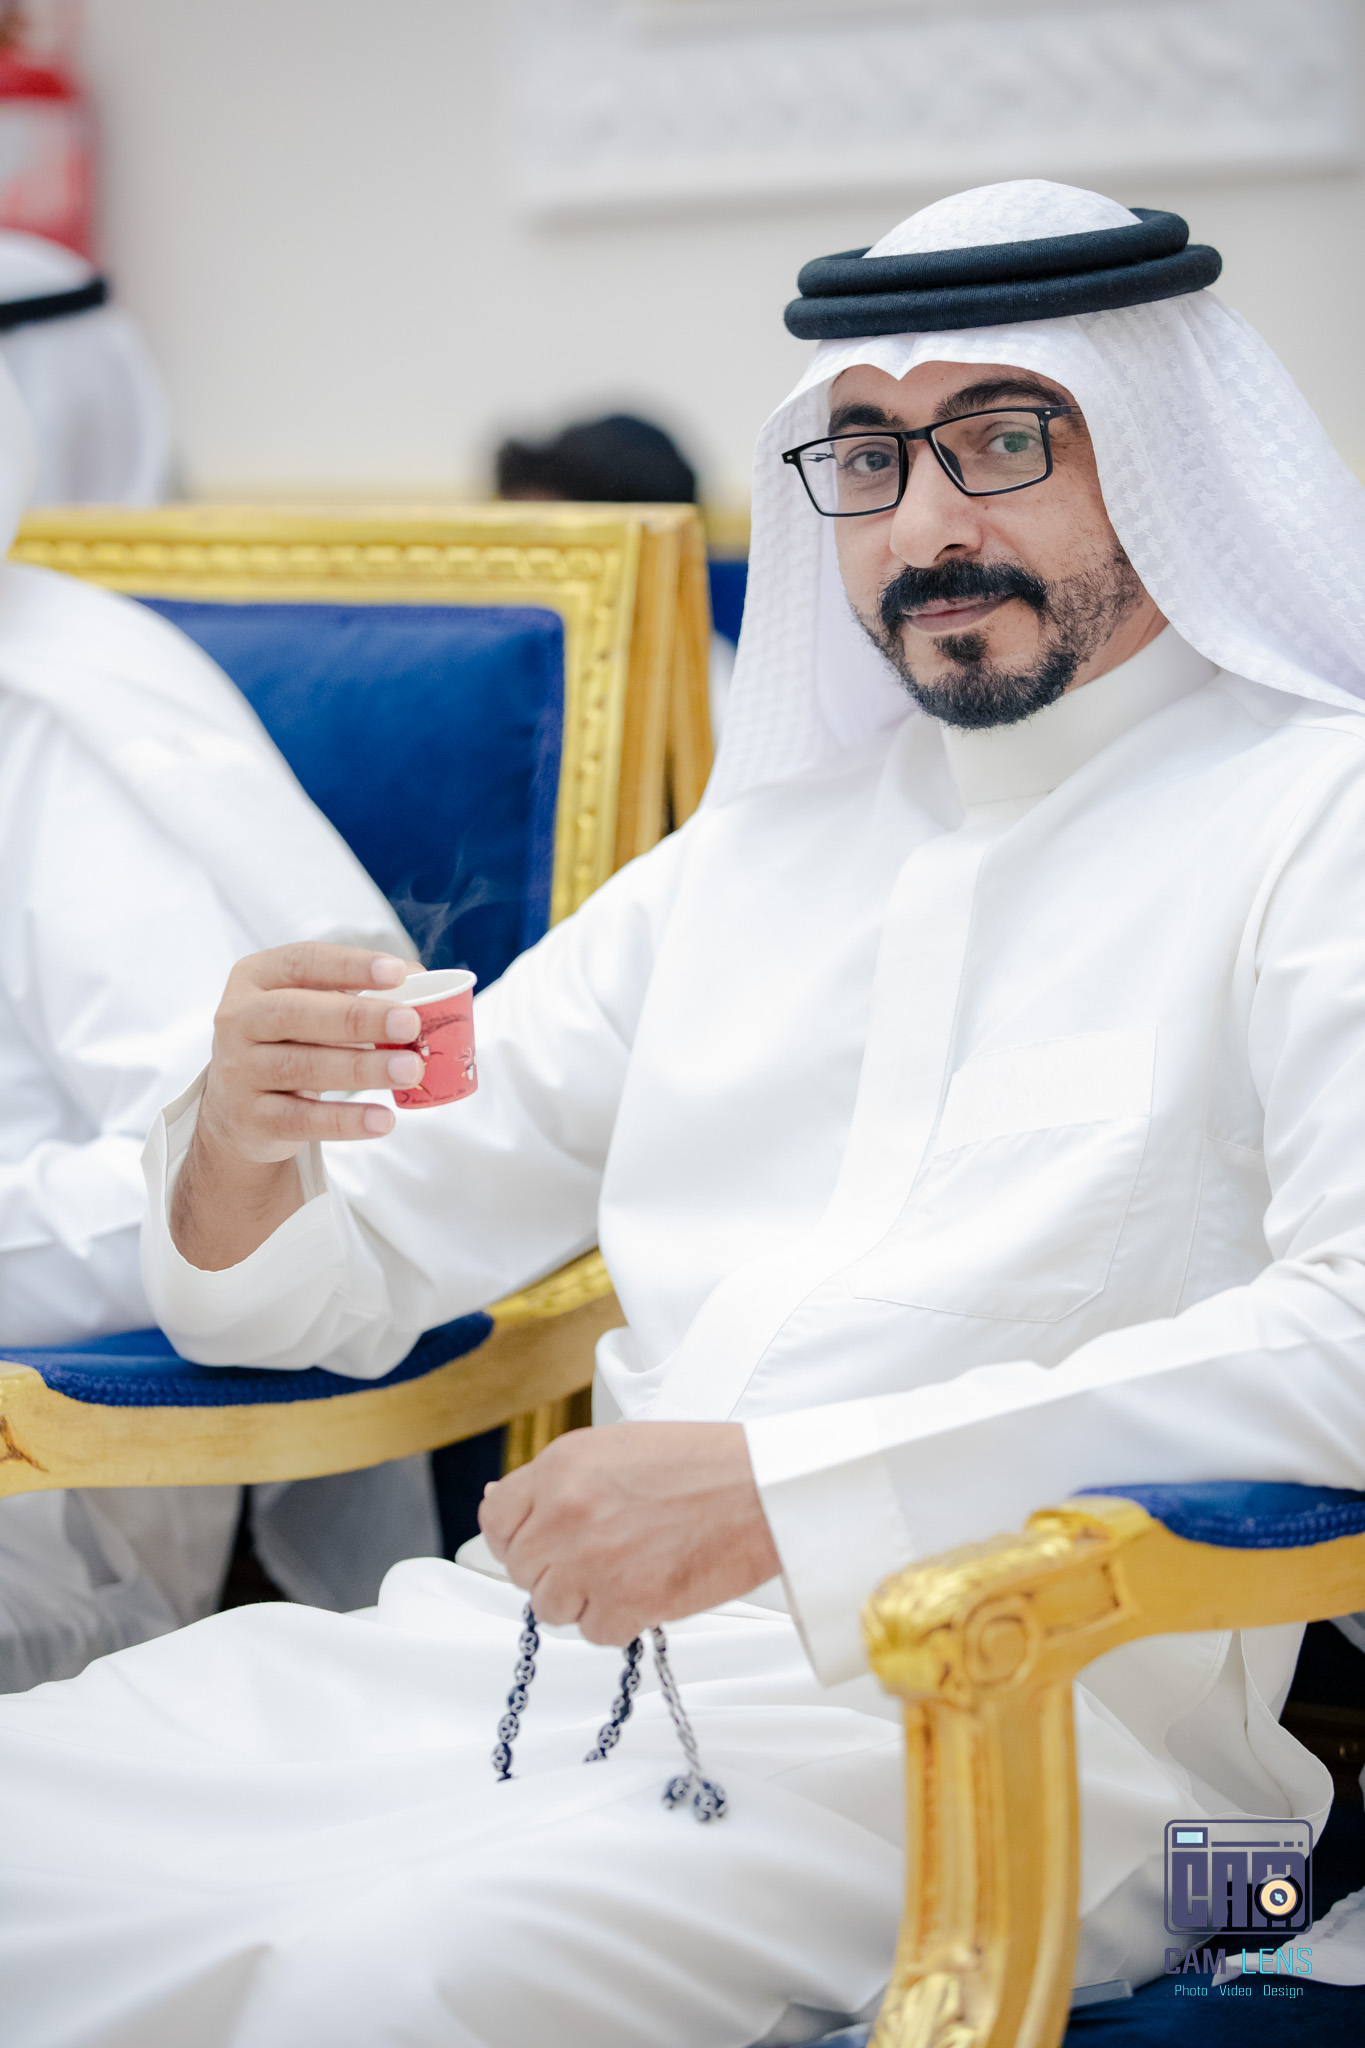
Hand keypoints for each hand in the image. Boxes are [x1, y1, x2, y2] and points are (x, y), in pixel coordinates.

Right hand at [171, 941, 419, 1269]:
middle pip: (296, 1013)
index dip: (349, 965)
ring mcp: (239, 1071)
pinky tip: (383, 1119)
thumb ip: (355, 992)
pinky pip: (303, 1119)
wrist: (238, 1110)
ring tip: (410, 1070)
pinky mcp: (251, 1119)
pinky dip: (346, 1120)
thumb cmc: (289, 1042)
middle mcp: (238, 1020)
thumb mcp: (309, 1008)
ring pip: (302, 1067)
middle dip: (357, 1018)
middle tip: (409, 1023)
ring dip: (361, 1069)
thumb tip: (421, 983)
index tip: (397, 972)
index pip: (302, 962)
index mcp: (255, 978)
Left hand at [478, 1421, 781, 1643]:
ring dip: (584, 1599)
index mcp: (562, 1466)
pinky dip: (619, 1622)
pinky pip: (594, 1632)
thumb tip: (502, 1503)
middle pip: (523, 1570)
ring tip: (628, 1573)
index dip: (516, 1538)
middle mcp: (566, 1511)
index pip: (496, 1519)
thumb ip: (560, 1479)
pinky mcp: (627, 1600)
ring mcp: (593, 1559)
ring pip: (551, 1607)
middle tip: (599, 1560)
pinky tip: (648, 1590)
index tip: (539, 1545)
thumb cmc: (704, 1464)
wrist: (763, 1489)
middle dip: (555, 1571)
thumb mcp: (617, 1447)